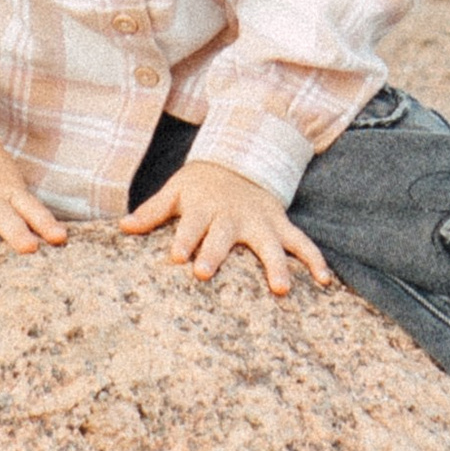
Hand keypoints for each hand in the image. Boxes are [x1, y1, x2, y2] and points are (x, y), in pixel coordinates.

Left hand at [123, 159, 331, 300]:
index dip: (185, 240)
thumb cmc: (201, 185)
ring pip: (269, 244)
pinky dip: (315, 259)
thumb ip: (152, 211)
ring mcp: (260, 222)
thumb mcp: (175, 190)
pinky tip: (325, 280)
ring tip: (281, 289)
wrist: (239, 161)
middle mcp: (232, 216)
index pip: (191, 225)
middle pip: (223, 236)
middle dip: (215, 253)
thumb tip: (123, 226)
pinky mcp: (280, 225)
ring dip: (276, 265)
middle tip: (206, 272)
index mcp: (204, 208)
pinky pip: (301, 243)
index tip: (178, 258)